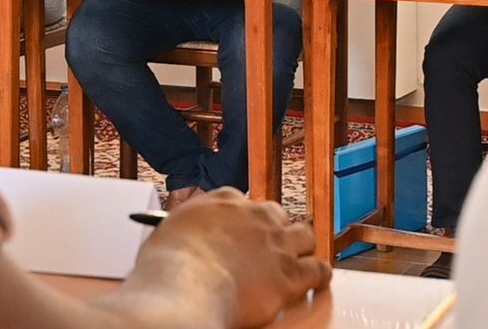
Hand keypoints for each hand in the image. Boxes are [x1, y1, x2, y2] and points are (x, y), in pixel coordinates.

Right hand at [132, 189, 330, 327]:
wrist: (186, 285)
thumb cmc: (169, 264)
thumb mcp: (167, 230)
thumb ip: (184, 227)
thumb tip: (181, 237)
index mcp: (224, 201)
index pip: (244, 202)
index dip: (244, 221)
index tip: (240, 233)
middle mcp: (256, 216)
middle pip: (278, 216)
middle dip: (275, 231)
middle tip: (269, 248)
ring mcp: (277, 243)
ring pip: (305, 237)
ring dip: (302, 249)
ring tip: (299, 261)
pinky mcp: (292, 274)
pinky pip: (319, 269)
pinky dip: (319, 275)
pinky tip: (316, 281)